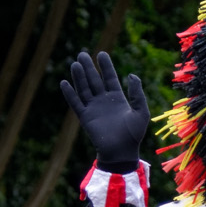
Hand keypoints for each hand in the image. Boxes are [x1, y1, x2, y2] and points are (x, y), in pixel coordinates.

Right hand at [60, 51, 149, 170]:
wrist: (122, 152)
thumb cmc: (134, 134)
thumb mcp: (141, 111)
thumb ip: (137, 93)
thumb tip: (131, 75)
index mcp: (117, 98)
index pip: (109, 77)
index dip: (105, 66)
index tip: (101, 54)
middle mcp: (104, 101)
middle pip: (94, 80)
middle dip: (89, 67)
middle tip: (82, 54)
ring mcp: (94, 108)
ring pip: (84, 89)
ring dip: (79, 77)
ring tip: (75, 64)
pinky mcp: (85, 117)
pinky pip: (76, 103)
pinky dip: (70, 94)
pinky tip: (64, 83)